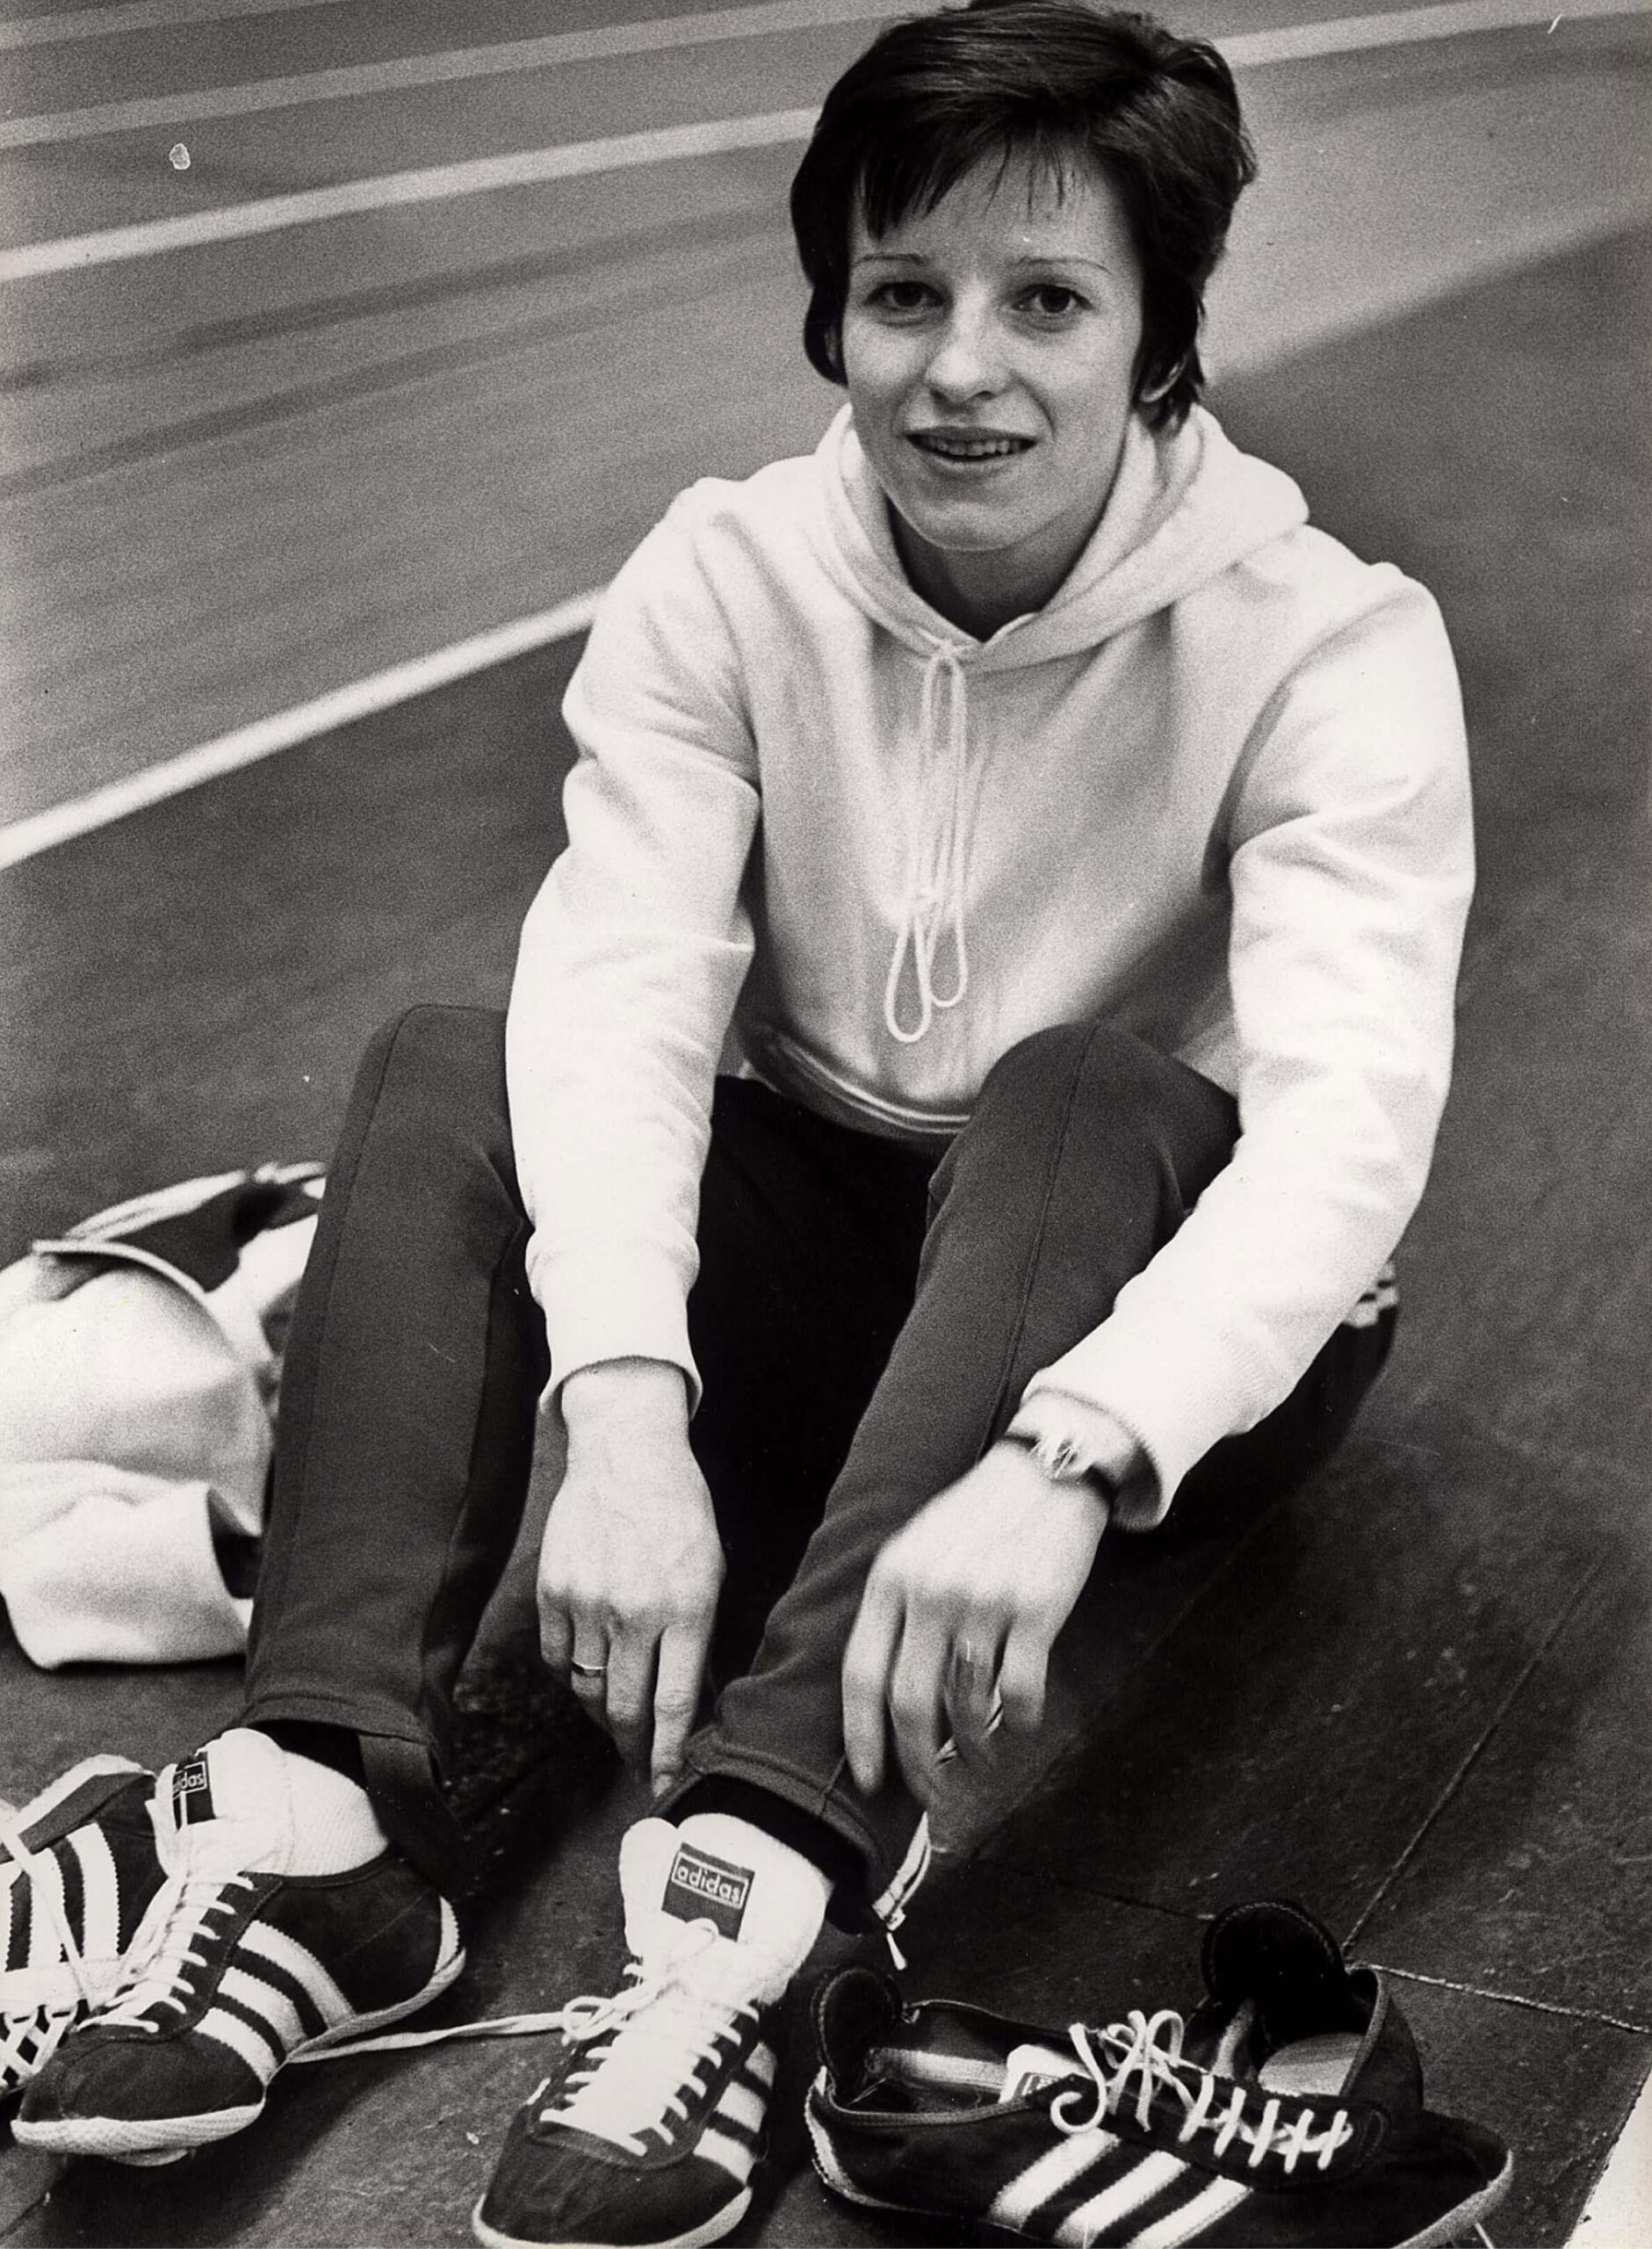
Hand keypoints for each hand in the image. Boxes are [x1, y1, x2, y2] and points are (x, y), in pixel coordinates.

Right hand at [538, 1360, 723, 1796]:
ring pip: (586, 1688)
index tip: (666, 1780)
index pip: (674, 1703)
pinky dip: (572, 1677)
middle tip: (640, 1766)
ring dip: (601, 1714)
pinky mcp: (553, 1591)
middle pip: (624, 1707)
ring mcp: (588, 1602)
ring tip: (616, 1722)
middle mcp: (635, 1611)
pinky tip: (588, 1676)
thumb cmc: (679, 1511)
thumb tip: (689, 1702)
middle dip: (633, 1747)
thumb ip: (698, 1638)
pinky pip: (558, 1659)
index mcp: (687, 1608)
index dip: (669, 1752)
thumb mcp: (710, 1571)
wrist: (626, 1453)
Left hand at [840, 1442, 1109, 1806]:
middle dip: (916, 1763)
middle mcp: (930, 1592)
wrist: (1045, 1474)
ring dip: (973, 1747)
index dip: (861, 1736)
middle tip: (930, 1793)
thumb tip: (891, 1702)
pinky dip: (1020, 1720)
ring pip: (967, 1706)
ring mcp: (983, 1600)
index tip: (869, 1779)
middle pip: (910, 1704)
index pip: (861, 1674)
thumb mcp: (917, 1550)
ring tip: (979, 1758)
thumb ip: (897, 1613)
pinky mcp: (1035, 1608)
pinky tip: (1021, 1722)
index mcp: (891, 1579)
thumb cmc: (976, 1520)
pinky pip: (1021, 1691)